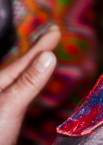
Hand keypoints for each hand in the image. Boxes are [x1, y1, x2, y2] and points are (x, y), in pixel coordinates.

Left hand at [0, 25, 59, 144]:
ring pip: (20, 78)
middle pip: (22, 67)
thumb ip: (30, 82)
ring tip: (45, 55)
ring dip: (35, 66)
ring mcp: (1, 102)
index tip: (55, 29)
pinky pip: (20, 90)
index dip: (42, 45)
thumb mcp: (11, 105)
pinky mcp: (4, 114)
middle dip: (38, 52)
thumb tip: (49, 56)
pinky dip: (31, 82)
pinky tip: (34, 82)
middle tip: (52, 36)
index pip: (25, 60)